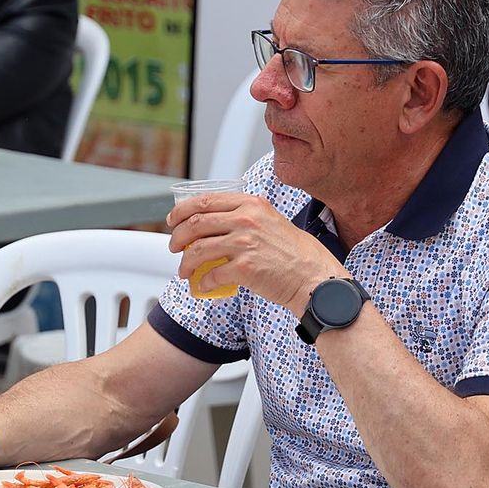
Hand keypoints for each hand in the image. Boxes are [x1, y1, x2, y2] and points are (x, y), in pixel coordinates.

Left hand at [167, 193, 343, 311]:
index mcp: (251, 205)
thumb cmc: (297, 254)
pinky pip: (211, 275)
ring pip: (197, 250)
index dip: (182, 211)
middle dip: (178, 237)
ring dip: (185, 262)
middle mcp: (246, 220)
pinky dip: (202, 282)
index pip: (205, 201)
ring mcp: (245, 243)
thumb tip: (217, 224)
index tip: (173, 220)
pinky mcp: (245, 268)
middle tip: (174, 247)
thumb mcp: (272, 221)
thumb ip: (247, 217)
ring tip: (184, 270)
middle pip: (195, 223)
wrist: (314, 278)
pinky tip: (203, 286)